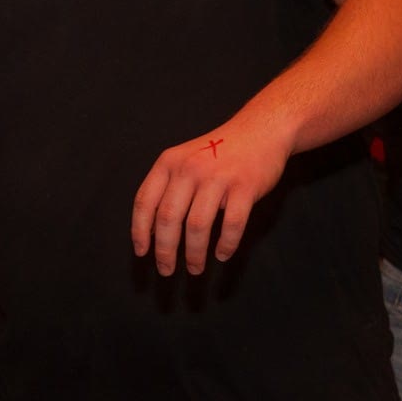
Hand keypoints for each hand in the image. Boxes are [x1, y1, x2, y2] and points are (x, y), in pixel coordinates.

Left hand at [130, 111, 294, 275]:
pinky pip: (231, 224)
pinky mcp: (245, 187)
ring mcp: (218, 177)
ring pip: (197, 226)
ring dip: (194, 254)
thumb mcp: (185, 160)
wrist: (261, 129)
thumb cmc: (220, 152)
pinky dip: (226, 245)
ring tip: (195, 268)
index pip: (145, 202)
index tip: (142, 253)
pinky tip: (222, 254)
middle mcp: (190, 169)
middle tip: (166, 271)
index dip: (140, 231)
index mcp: (169, 163)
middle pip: (168, 218)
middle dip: (165, 251)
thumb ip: (168, 188)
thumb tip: (151, 231)